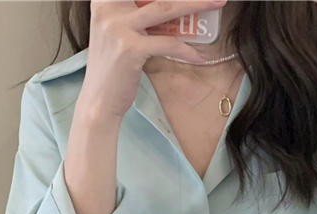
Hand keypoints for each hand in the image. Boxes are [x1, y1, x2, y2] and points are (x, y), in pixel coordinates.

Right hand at [78, 0, 227, 121]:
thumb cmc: (113, 68)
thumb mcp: (118, 33)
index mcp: (104, 0)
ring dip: (196, 4)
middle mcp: (108, 7)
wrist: (99, 101)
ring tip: (217, 3)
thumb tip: (169, 7)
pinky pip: (168, 43)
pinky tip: (198, 56)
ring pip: (165, 7)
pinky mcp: (131, 48)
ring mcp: (119, 26)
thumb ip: (135, 16)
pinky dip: (186, 50)